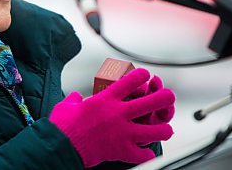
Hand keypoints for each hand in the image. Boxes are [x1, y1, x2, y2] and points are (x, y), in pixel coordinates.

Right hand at [49, 68, 173, 167]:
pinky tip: (148, 154)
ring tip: (167, 129)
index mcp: (105, 100)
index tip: (145, 75)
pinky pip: (141, 154)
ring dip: (162, 130)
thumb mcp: (66, 105)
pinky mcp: (122, 150)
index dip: (140, 76)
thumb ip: (74, 99)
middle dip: (162, 98)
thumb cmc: (63, 126)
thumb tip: (75, 97)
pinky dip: (146, 155)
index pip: (128, 82)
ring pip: (152, 131)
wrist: (62, 145)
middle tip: (169, 96)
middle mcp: (117, 114)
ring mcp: (122, 132)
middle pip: (148, 103)